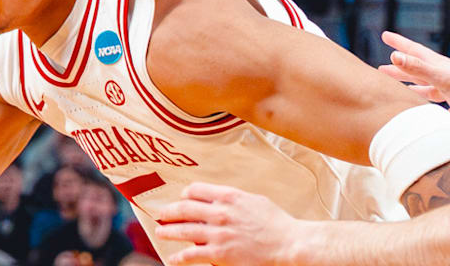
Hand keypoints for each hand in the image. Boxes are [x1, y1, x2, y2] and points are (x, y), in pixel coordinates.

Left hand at [155, 183, 298, 265]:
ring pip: (184, 231)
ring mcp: (218, 234)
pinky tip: (173, 258)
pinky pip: (192, 255)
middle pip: (184, 208)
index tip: (181, 199)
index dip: (185, 194)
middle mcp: (220, 213)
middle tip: (162, 214)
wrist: (289, 244)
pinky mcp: (219, 254)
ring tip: (160, 232)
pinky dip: (180, 257)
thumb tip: (221, 200)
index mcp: (229, 197)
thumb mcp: (254, 201)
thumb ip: (234, 199)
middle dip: (169, 212)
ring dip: (168, 231)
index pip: (196, 190)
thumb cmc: (277, 223)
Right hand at [379, 31, 449, 126]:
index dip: (399, 44)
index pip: (413, 52)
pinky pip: (439, 108)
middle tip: (381, 68)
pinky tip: (425, 114)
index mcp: (436, 66)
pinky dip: (429, 109)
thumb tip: (395, 56)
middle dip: (399, 68)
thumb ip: (418, 67)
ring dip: (410, 87)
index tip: (385, 36)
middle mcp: (442, 76)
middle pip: (415, 71)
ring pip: (425, 88)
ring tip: (397, 89)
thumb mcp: (441, 77)